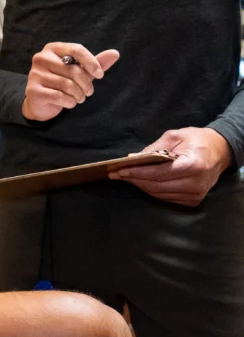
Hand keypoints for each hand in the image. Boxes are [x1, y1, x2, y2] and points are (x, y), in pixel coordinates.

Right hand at [21, 42, 119, 121]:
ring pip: (68, 85)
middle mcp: (41, 58)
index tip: (100, 75)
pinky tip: (69, 103)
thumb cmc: (62, 82)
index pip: (76, 49)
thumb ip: (96, 63)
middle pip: (74, 70)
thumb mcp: (80, 71)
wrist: (41, 101)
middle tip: (88, 92)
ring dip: (79, 95)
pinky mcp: (33, 90)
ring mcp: (35, 74)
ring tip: (79, 98)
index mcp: (53, 48)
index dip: (91, 62)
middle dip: (87, 84)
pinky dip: (70, 102)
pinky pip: (59, 96)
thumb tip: (115, 53)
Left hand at [111, 127, 232, 205]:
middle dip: (134, 179)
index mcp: (193, 166)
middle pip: (157, 186)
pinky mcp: (193, 200)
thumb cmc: (196, 140)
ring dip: (141, 185)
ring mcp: (195, 195)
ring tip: (125, 177)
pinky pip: (166, 197)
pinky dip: (152, 190)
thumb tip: (133, 158)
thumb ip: (154, 148)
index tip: (119, 170)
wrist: (220, 152)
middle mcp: (195, 184)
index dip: (137, 173)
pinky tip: (141, 182)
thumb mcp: (174, 136)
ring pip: (159, 194)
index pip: (158, 173)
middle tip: (116, 174)